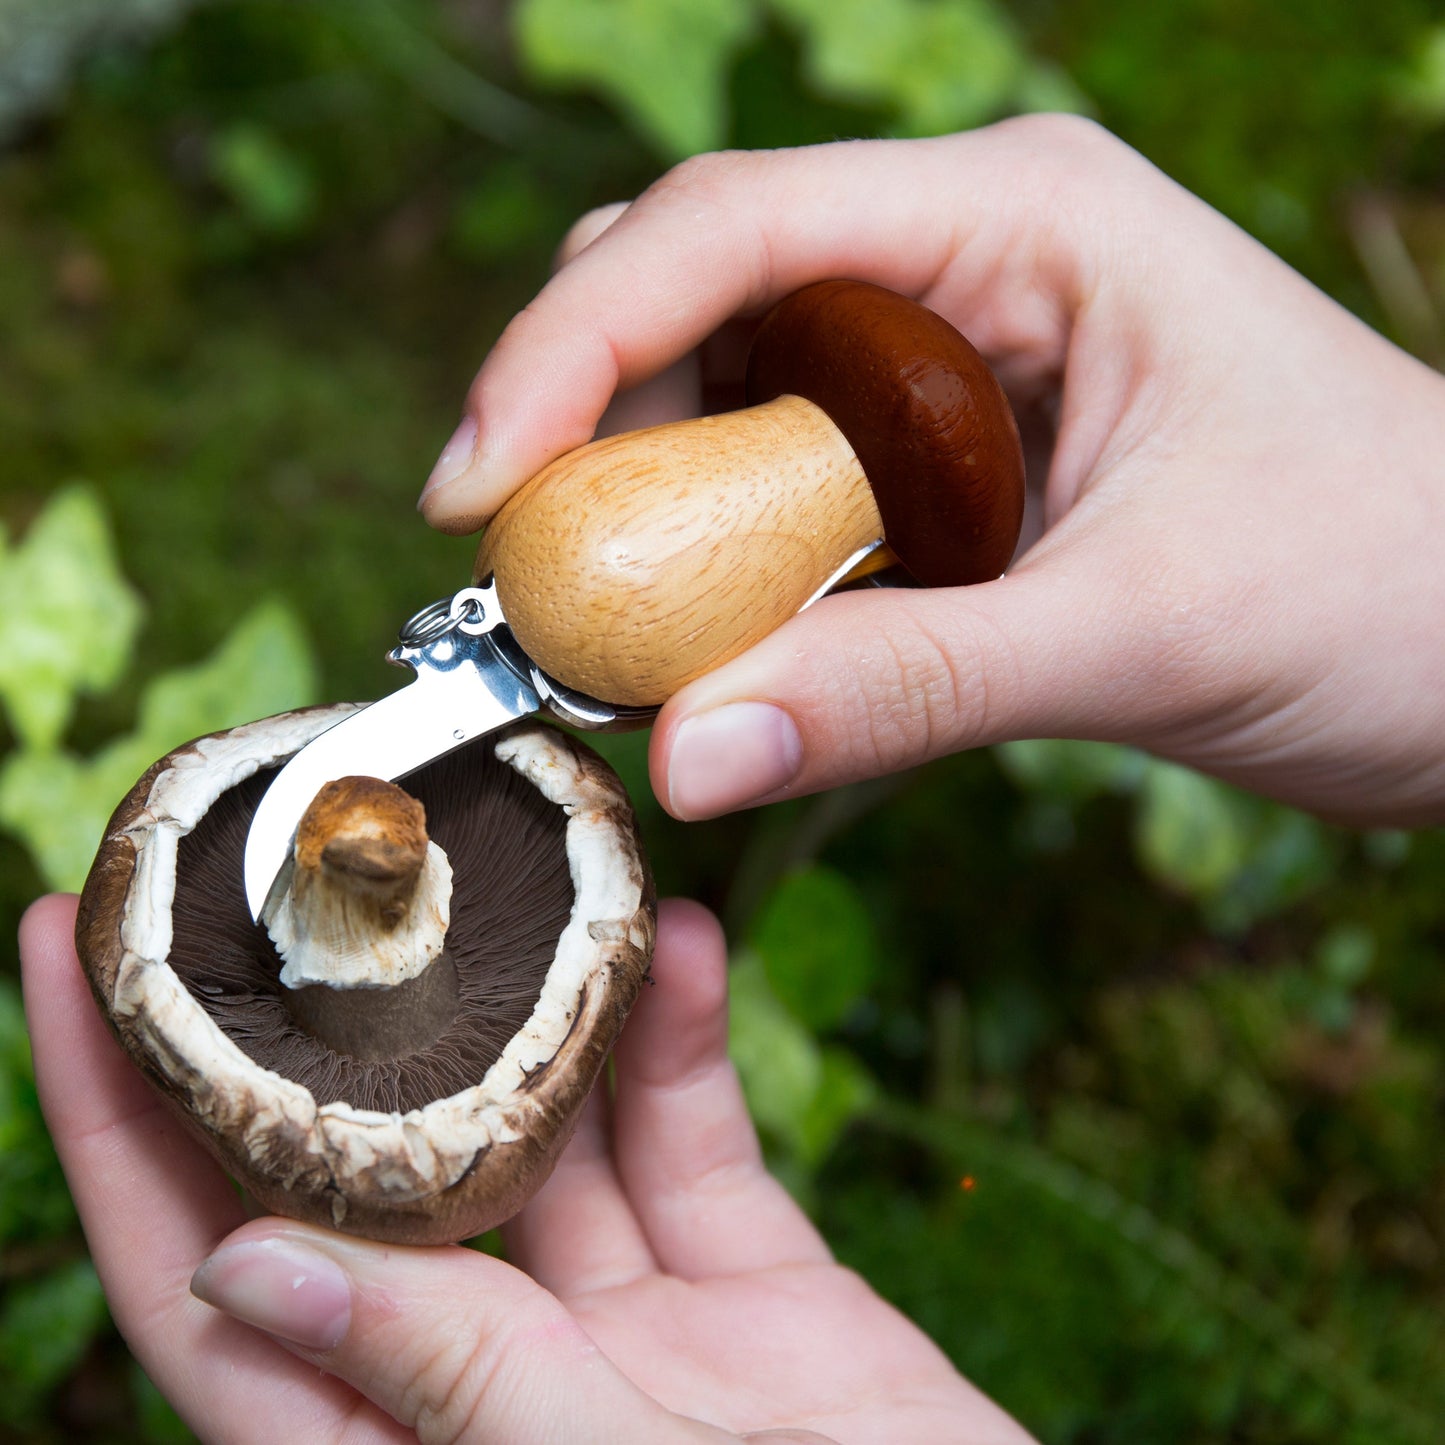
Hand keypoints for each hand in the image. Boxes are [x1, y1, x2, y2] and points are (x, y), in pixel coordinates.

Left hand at [20, 893, 1031, 1443]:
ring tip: (513, 866)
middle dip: (315, 1011)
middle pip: (362, 1166)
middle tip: (275, 859)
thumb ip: (438, 1378)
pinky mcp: (737, 1279)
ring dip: (534, 1000)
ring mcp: (617, 1322)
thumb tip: (233, 1266)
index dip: (113, 1118)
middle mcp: (489, 1371)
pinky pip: (690, 1137)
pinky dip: (684, 1044)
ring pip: (540, 1122)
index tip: (62, 948)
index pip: (199, 1272)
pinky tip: (686, 949)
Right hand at [419, 118, 1444, 828]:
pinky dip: (726, 572)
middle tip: (539, 583)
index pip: (732, 230)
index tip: (479, 491)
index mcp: (1018, 222)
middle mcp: (963, 266)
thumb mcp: (1140, 631)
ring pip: (726, 403)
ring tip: (622, 639)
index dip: (572, 348)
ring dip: (652, 514)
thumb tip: (684, 755)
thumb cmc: (1388, 590)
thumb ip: (906, 690)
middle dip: (590, 430)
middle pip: (696, 299)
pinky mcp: (944, 467)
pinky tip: (719, 651)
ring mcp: (946, 366)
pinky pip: (784, 496)